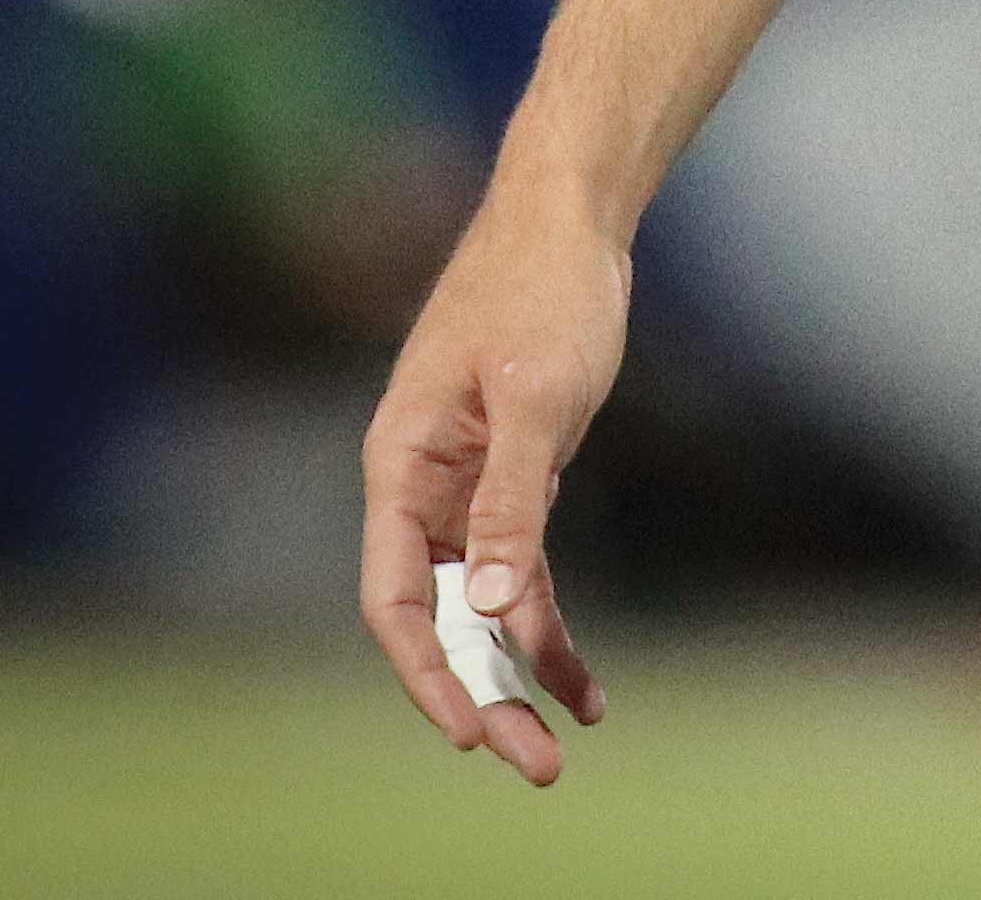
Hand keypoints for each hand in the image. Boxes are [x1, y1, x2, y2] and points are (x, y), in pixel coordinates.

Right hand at [359, 189, 630, 786]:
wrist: (572, 215)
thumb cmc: (542, 287)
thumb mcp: (534, 393)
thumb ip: (510, 496)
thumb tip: (494, 601)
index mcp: (401, 465)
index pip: (396, 598)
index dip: (426, 671)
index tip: (467, 730)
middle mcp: (423, 486)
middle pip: (441, 618)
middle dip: (482, 694)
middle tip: (536, 763)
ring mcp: (466, 487)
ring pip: (484, 607)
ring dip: (519, 672)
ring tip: (567, 742)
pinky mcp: (514, 479)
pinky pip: (523, 572)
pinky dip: (548, 623)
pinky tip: (584, 679)